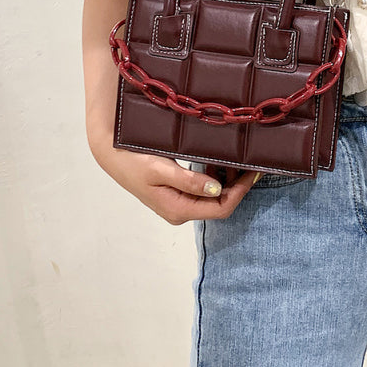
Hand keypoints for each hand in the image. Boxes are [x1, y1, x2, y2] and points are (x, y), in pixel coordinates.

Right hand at [91, 138, 258, 224]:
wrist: (112, 156)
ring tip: (239, 159)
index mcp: (179, 209)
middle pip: (221, 203)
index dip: (241, 192)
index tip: (254, 173)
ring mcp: (180, 203)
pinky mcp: (178, 194)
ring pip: (214, 196)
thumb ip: (189, 181)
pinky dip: (216, 176)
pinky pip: (205, 189)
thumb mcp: (161, 169)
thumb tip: (216, 190)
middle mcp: (181, 211)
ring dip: (229, 180)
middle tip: (252, 163)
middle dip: (239, 185)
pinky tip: (220, 161)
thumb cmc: (133, 161)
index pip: (221, 208)